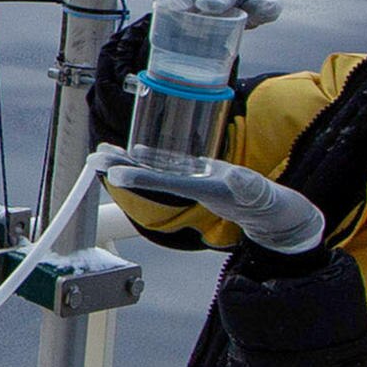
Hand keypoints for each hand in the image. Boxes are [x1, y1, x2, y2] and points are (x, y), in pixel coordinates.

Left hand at [104, 153, 328, 258]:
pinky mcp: (197, 176)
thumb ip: (251, 188)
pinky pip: (167, 166)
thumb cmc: (269, 205)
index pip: (167, 184)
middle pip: (150, 177)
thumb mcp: (263, 195)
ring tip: (101, 153)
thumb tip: (238, 179)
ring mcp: (192, 183)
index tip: (115, 174)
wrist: (273, 216)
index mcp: (204, 192)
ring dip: (127, 162)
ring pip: (154, 171)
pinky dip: (149, 157)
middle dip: (121, 168)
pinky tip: (133, 150)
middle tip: (93, 160)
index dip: (141, 178)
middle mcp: (192, 188)